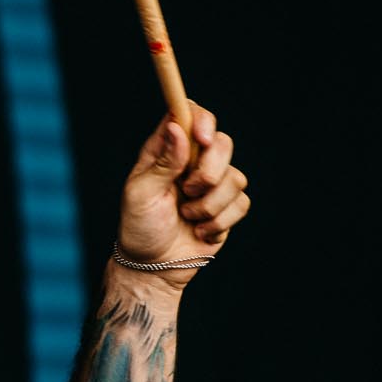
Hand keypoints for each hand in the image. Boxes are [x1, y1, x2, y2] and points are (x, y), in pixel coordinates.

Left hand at [117, 103, 248, 285]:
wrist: (155, 266)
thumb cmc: (140, 227)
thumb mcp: (141, 193)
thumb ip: (163, 161)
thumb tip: (177, 127)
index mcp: (166, 151)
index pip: (189, 115)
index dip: (202, 120)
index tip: (202, 139)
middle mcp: (192, 162)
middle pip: (222, 143)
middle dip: (210, 170)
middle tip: (188, 190)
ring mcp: (212, 184)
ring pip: (235, 177)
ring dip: (210, 204)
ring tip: (188, 216)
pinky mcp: (227, 206)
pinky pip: (242, 203)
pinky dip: (220, 221)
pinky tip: (200, 230)